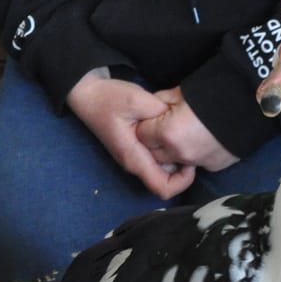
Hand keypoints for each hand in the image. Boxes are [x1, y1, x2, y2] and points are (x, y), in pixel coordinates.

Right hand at [66, 70, 196, 199]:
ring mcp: (133, 157)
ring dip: (176, 157)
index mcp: (133, 157)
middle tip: (192, 142)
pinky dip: (168, 150)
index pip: (162, 188)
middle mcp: (133, 163)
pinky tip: (173, 131)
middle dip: (182, 166)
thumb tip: (180, 122)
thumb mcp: (137, 99)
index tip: (192, 160)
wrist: (87, 93)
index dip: (183, 181)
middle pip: (166, 179)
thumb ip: (160, 113)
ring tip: (184, 135)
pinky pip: (157, 158)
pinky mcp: (135, 149)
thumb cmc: (108, 98)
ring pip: (163, 168)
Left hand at [135, 87, 239, 173]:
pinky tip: (201, 139)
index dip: (146, 125)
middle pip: (154, 154)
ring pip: (174, 162)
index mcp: (167, 133)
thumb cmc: (214, 93)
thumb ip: (160, 102)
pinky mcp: (213, 166)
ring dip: (173, 151)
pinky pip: (195, 164)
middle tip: (165, 126)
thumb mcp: (181, 92)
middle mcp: (180, 153)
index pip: (141, 135)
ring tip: (183, 133)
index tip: (154, 118)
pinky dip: (193, 154)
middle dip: (155, 142)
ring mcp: (198, 162)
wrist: (252, 103)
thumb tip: (151, 108)